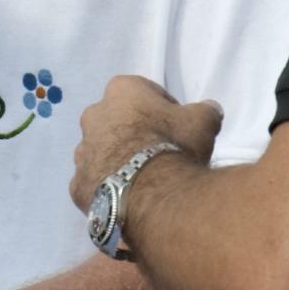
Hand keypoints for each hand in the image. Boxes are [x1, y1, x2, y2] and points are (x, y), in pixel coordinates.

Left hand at [71, 75, 222, 210]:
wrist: (152, 194)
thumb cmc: (175, 146)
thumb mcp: (203, 121)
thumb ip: (205, 110)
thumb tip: (210, 109)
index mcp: (121, 91)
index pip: (143, 93)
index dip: (162, 109)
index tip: (176, 127)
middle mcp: (93, 116)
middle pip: (116, 121)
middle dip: (133, 133)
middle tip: (158, 153)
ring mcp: (82, 152)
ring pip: (101, 152)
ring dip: (117, 161)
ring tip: (143, 179)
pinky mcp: (78, 185)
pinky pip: (95, 183)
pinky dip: (109, 189)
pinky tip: (129, 198)